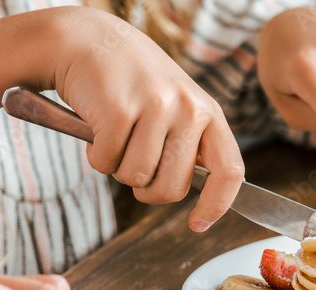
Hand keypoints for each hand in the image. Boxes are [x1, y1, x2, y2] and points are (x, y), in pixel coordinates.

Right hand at [51, 8, 244, 230]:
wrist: (87, 40)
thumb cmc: (132, 83)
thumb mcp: (176, 106)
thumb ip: (191, 145)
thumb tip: (207, 199)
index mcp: (208, 112)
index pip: (229, 170)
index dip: (216, 205)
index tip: (197, 224)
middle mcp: (188, 108)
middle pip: (172, 189)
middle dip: (147, 190)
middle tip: (134, 164)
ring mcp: (155, 107)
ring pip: (135, 178)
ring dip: (118, 168)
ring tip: (116, 135)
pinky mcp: (118, 110)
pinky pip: (105, 164)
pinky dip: (95, 156)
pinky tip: (97, 126)